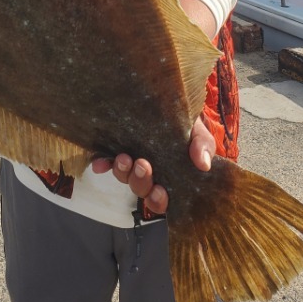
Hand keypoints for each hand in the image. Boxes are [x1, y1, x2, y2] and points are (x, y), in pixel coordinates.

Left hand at [91, 116, 215, 214]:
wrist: (168, 101)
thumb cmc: (184, 123)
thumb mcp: (198, 132)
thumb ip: (202, 146)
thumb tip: (203, 164)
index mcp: (167, 176)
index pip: (160, 199)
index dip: (158, 200)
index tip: (159, 191)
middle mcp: (147, 172)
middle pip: (140, 189)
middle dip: (140, 182)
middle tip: (142, 165)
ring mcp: (130, 161)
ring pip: (123, 177)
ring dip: (122, 172)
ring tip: (124, 158)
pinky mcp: (113, 148)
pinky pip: (104, 160)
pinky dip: (101, 164)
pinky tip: (99, 163)